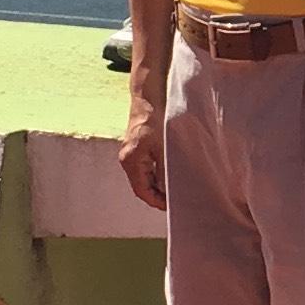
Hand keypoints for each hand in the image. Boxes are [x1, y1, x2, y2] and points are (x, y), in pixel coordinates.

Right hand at [119, 91, 166, 210]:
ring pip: (144, 178)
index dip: (156, 201)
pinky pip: (146, 168)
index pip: (142, 191)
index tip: (171, 206)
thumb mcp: (164, 146)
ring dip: (158, 185)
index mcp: (131, 161)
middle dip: (158, 195)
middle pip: (142, 186)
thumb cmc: (155, 118)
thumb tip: (170, 189)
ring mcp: (130, 154)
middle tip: (177, 200)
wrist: (148, 98)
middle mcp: (127, 159)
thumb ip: (166, 169)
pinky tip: (170, 174)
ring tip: (175, 189)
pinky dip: (157, 174)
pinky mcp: (136, 148)